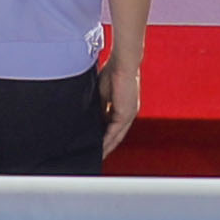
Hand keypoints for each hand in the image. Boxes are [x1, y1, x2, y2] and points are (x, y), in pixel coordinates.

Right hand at [98, 38, 142, 157]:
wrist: (122, 63)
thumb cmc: (112, 72)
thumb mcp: (103, 94)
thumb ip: (100, 107)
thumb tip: (91, 119)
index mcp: (124, 108)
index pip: (113, 127)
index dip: (105, 137)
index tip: (95, 145)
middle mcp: (128, 113)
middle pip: (116, 135)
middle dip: (106, 146)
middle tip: (95, 156)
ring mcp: (129, 114)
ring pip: (116, 136)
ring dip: (106, 147)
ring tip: (96, 156)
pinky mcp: (126, 114)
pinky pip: (114, 132)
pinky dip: (106, 141)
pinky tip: (99, 148)